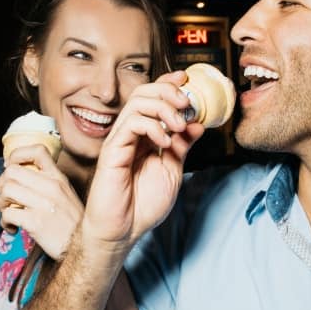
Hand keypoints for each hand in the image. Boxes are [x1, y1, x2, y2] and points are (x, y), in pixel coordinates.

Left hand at [0, 144, 83, 259]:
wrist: (84, 247)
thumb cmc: (73, 224)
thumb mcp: (67, 195)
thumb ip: (50, 183)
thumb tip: (24, 177)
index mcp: (59, 178)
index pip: (37, 151)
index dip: (17, 155)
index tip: (10, 166)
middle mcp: (51, 187)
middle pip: (12, 171)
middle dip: (2, 184)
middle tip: (6, 196)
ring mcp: (43, 204)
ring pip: (6, 190)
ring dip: (1, 203)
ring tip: (8, 211)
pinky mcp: (35, 222)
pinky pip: (7, 214)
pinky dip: (5, 222)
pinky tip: (12, 228)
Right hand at [83, 70, 204, 251]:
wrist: (123, 231)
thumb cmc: (142, 205)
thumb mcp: (172, 171)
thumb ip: (182, 146)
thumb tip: (197, 124)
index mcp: (145, 136)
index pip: (153, 99)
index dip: (168, 84)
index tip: (186, 79)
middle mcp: (131, 133)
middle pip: (144, 92)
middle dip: (168, 91)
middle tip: (187, 103)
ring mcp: (120, 140)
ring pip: (137, 103)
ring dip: (163, 108)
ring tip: (178, 125)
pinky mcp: (112, 150)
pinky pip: (131, 124)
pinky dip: (152, 126)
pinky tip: (163, 142)